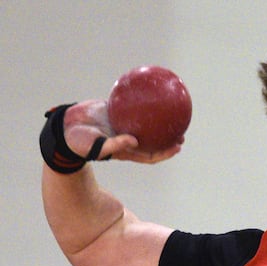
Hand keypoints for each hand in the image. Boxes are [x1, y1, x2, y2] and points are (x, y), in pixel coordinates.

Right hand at [63, 99, 181, 163]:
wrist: (64, 128)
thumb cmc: (79, 142)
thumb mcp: (96, 146)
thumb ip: (114, 145)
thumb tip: (134, 141)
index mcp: (126, 149)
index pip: (150, 154)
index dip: (165, 152)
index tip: (178, 147)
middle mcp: (126, 138)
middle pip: (152, 139)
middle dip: (167, 137)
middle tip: (181, 130)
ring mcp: (121, 125)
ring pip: (144, 122)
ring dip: (157, 119)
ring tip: (171, 111)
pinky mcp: (114, 112)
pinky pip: (130, 105)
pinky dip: (139, 100)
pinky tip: (149, 90)